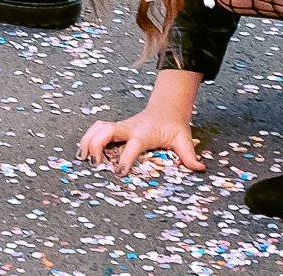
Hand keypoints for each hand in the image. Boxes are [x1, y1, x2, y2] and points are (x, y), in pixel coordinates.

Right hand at [79, 71, 204, 176]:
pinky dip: (87, 138)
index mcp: (144, 133)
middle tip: (95, 164)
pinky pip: (97, 129)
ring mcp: (121, 127)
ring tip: (82, 159)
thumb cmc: (174, 125)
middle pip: (106, 130)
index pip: (132, 146)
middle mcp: (129, 128)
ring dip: (88, 140)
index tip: (119, 173)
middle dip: (97, 145)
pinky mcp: (116, 128)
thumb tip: (200, 169)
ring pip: (98, 127)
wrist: (167, 108)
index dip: (125, 159)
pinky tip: (82, 152)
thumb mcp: (183, 139)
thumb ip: (189, 156)